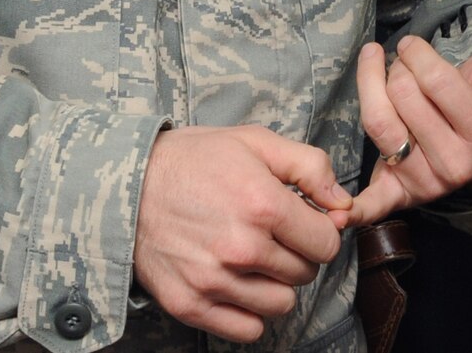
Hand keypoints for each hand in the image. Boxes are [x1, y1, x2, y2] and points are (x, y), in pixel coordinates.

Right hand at [133, 124, 352, 343]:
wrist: (127, 183)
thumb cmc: (195, 159)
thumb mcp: (256, 141)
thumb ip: (309, 167)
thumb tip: (344, 203)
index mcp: (263, 205)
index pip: (326, 244)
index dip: (320, 230)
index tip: (303, 222)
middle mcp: (241, 248)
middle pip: (305, 273)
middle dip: (298, 254)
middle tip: (273, 233)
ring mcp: (214, 281)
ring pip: (281, 304)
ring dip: (276, 283)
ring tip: (254, 257)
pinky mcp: (190, 304)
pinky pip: (248, 329)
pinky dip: (250, 311)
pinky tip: (239, 283)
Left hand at [345, 6, 471, 226]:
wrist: (471, 142)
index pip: (436, 82)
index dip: (417, 54)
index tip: (412, 45)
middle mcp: (457, 165)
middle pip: (402, 97)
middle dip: (397, 68)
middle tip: (402, 64)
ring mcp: (427, 183)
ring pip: (379, 124)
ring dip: (370, 88)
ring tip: (376, 71)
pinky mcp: (399, 196)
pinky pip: (373, 206)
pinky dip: (353, 212)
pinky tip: (336, 216)